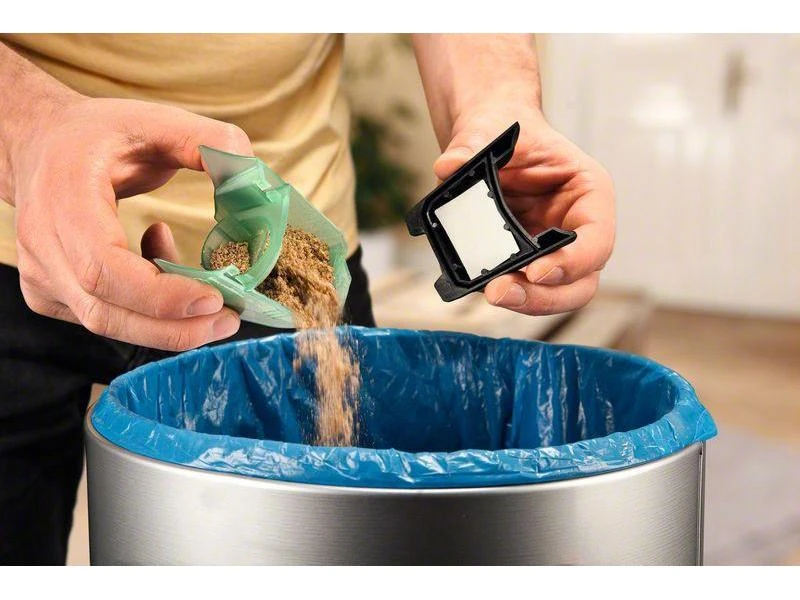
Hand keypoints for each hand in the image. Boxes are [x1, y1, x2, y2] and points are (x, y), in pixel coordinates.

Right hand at [7, 96, 252, 349]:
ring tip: (215, 303)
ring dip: (169, 325)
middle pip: (106, 311)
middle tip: (230, 320)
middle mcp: (42, 245)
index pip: (103, 267)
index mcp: (63, 198)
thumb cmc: (97, 134)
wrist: (39, 145)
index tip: (214, 299)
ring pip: (107, 323)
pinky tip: (164, 268)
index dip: (159, 295)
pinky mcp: (51, 293)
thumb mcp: (154, 120)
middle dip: (176, 327)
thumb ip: (208, 142)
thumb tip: (253, 174)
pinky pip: (106, 316)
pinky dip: (147, 312)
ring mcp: (41, 275)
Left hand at [434, 108, 614, 314]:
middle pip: (580, 281)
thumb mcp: (492, 127)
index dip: (572, 261)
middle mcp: (576, 228)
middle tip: (502, 290)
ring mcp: (552, 251)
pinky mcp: (524, 262)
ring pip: (554, 294)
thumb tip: (449, 167)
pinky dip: (505, 292)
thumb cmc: (507, 129)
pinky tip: (479, 284)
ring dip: (524, 301)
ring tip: (490, 291)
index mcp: (588, 193)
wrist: (487, 137)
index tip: (536, 270)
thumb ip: (473, 145)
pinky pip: (523, 288)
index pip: (596, 239)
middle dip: (545, 295)